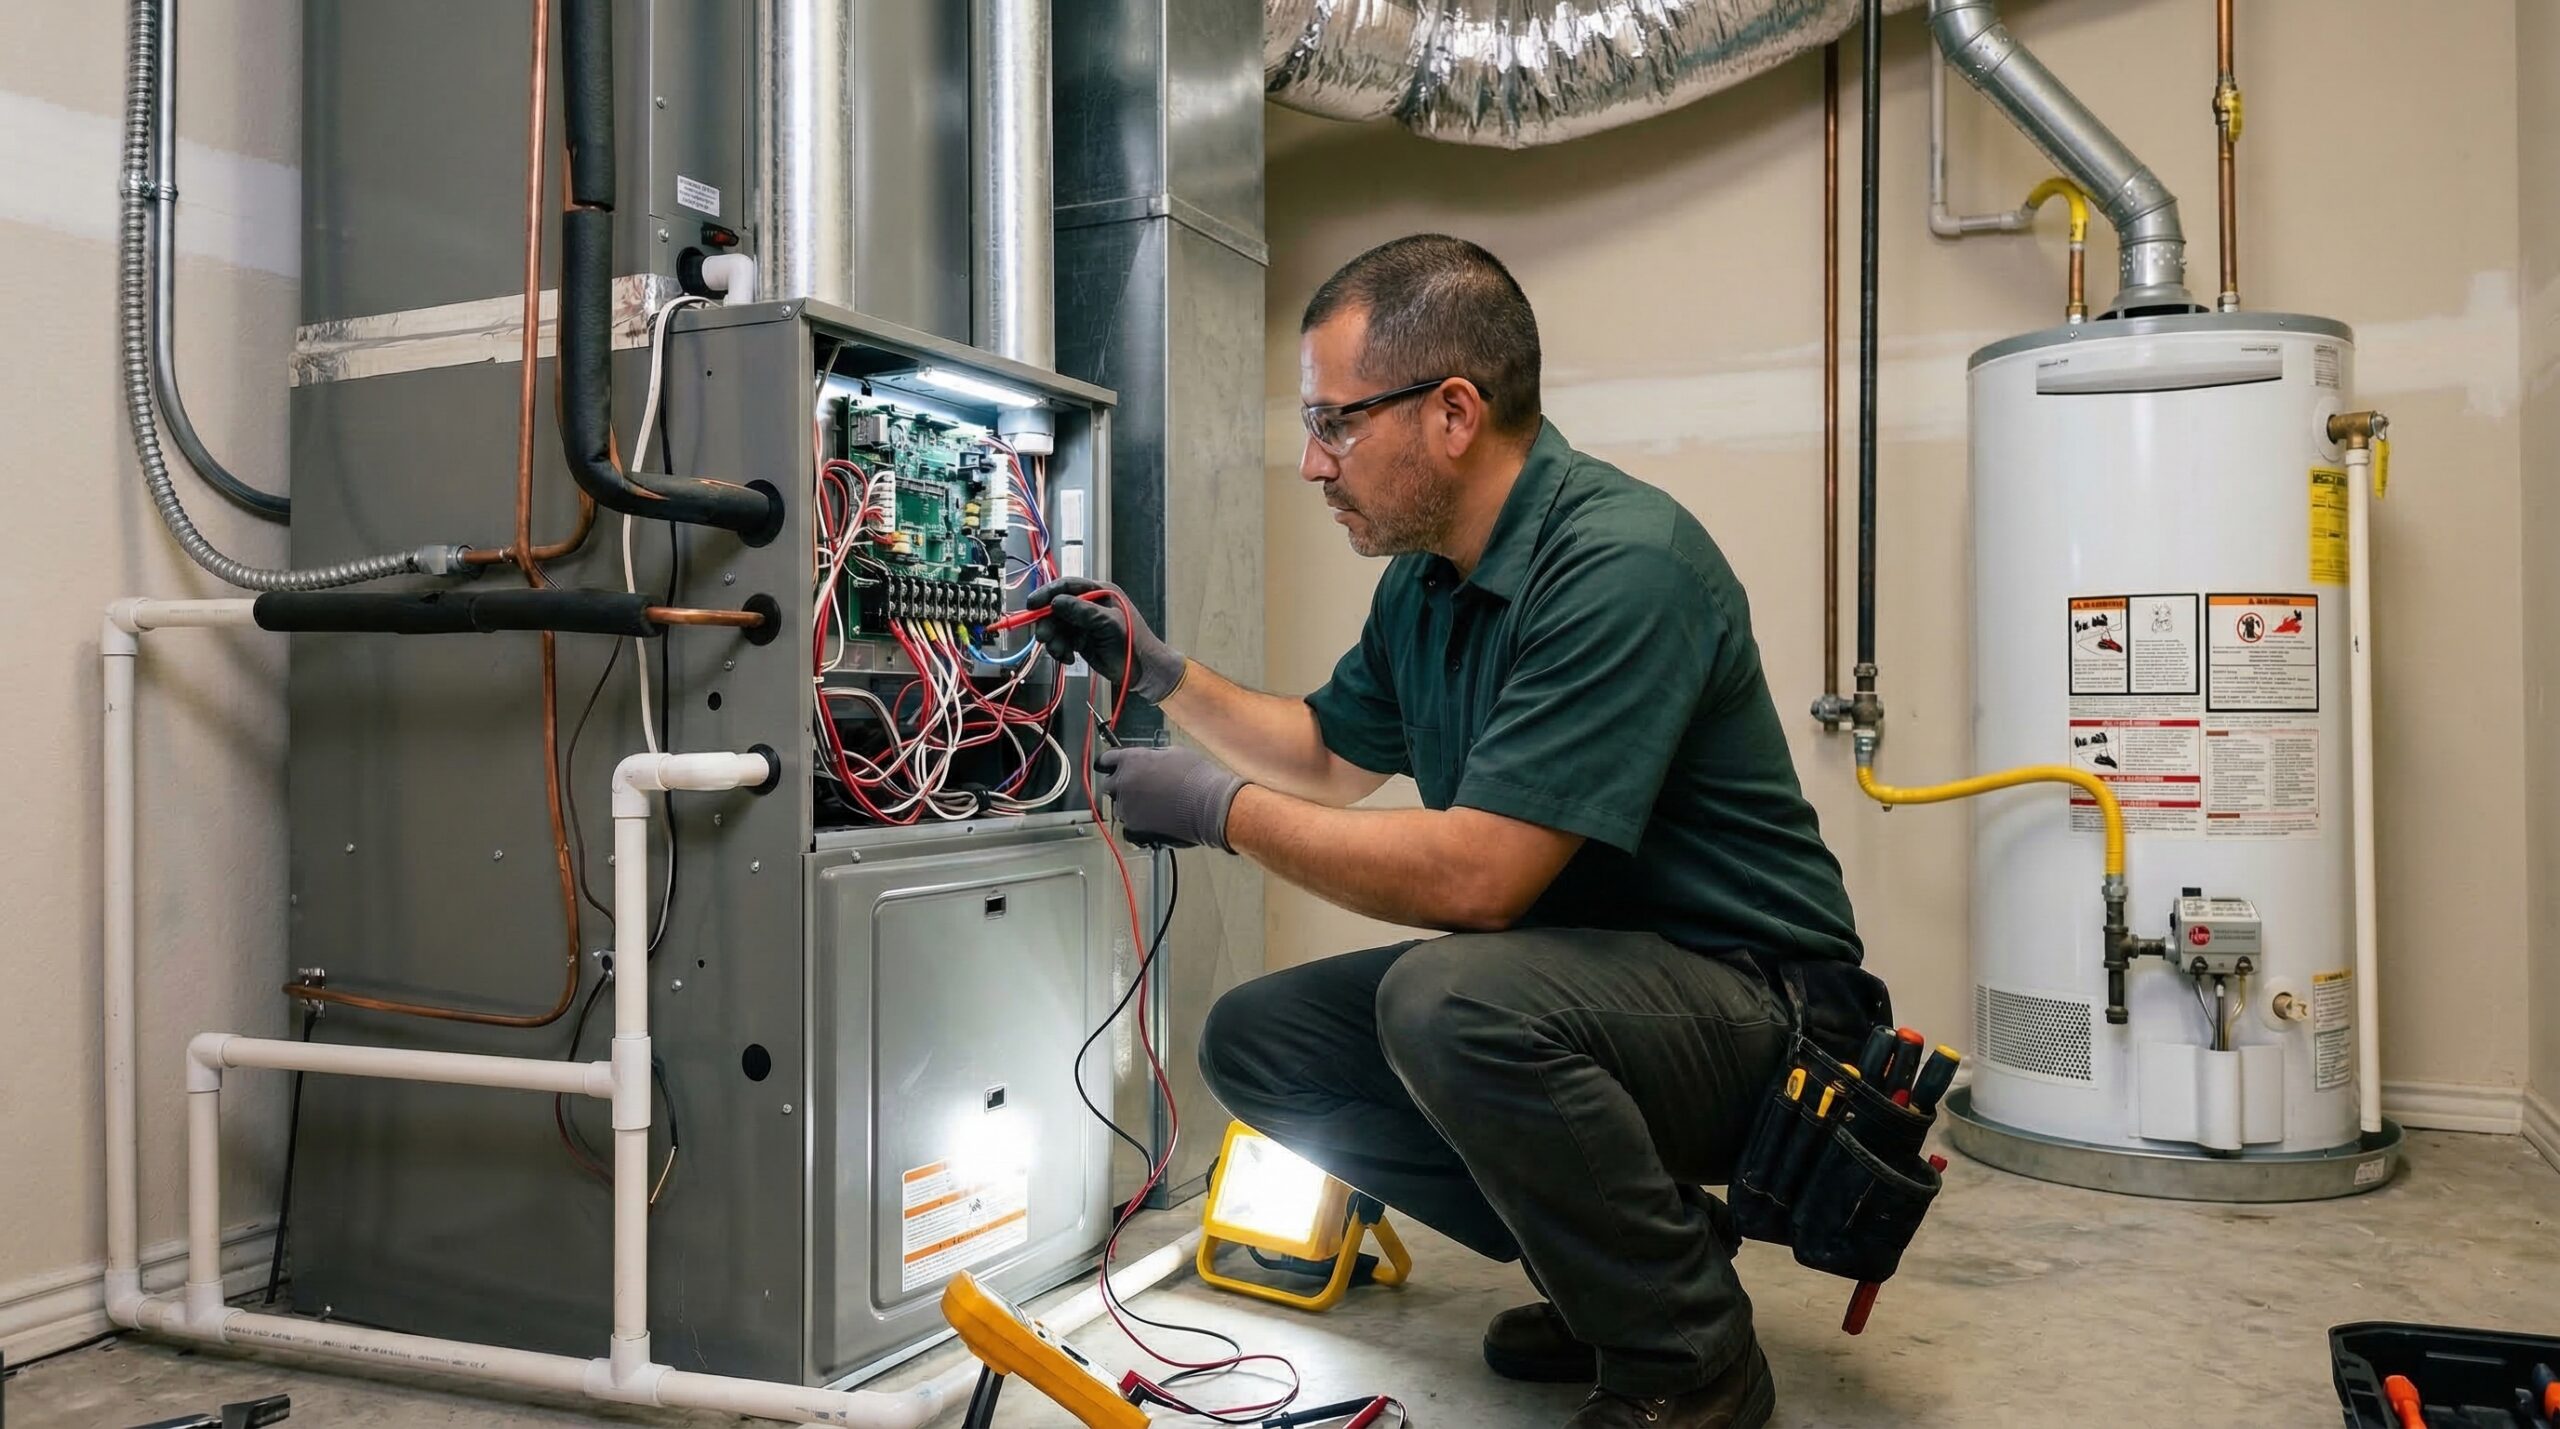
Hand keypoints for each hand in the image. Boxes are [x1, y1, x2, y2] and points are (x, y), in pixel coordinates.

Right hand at [1024, 577, 1187, 701]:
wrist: (1143, 671)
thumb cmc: (1132, 643)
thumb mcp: (1107, 623)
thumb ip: (1081, 611)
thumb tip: (1055, 601)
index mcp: (1099, 593)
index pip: (1067, 586)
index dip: (1047, 593)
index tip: (1032, 605)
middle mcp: (1090, 605)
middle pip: (1057, 608)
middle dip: (1049, 623)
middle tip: (1044, 638)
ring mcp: (1084, 623)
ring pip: (1057, 626)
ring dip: (1054, 640)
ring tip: (1061, 652)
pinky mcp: (1081, 640)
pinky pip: (1061, 641)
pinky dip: (1061, 650)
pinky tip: (1069, 658)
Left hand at [1096, 745, 1245, 851]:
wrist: (1210, 805)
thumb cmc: (1197, 777)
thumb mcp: (1174, 753)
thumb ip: (1152, 758)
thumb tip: (1148, 761)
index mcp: (1131, 760)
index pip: (1106, 760)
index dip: (1109, 763)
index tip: (1111, 766)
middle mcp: (1123, 782)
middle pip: (1109, 785)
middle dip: (1120, 786)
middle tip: (1137, 788)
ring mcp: (1127, 806)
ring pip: (1120, 806)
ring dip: (1131, 805)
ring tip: (1154, 806)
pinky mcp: (1135, 827)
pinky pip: (1129, 825)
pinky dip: (1138, 824)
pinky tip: (1153, 820)